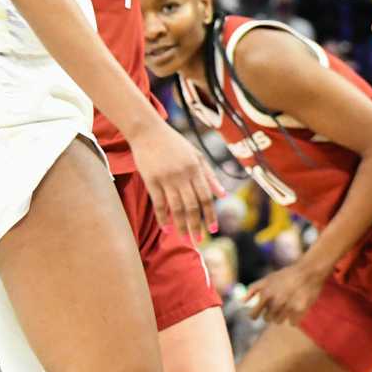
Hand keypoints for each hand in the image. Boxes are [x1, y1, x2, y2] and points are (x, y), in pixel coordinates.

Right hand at [128, 121, 223, 242]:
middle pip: (192, 205)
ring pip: (176, 207)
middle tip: (199, 240)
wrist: (148, 131)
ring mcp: (166, 178)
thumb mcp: (197, 156)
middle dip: (197, 225)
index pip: (206, 197)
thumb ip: (210, 176)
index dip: (211, 214)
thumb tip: (223, 195)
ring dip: (181, 225)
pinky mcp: (151, 180)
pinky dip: (163, 217)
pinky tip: (167, 229)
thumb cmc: (175, 144)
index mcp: (196, 169)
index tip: (214, 229)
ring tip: (185, 238)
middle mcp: (183, 175)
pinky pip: (158, 203)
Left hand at [242, 258, 327, 325]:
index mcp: (266, 294)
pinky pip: (293, 322)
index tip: (256, 315)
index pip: (253, 314)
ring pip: (279, 321)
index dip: (254, 315)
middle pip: (267, 319)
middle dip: (270, 314)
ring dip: (281, 316)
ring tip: (286, 307)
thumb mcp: (268, 278)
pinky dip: (294, 319)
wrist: (309, 271)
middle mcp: (276, 302)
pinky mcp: (300, 310)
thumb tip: (241, 302)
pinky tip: (296, 309)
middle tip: (277, 305)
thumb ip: (253, 289)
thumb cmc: (286, 275)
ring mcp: (288, 307)